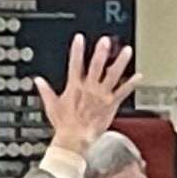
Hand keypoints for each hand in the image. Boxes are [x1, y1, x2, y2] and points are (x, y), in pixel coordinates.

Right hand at [35, 35, 132, 173]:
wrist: (75, 139)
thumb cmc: (64, 125)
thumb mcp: (51, 106)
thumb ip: (46, 91)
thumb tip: (38, 81)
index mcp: (74, 87)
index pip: (75, 64)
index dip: (77, 50)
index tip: (79, 38)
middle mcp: (89, 89)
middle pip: (96, 66)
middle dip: (100, 52)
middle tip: (105, 40)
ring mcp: (101, 96)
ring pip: (112, 75)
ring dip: (120, 62)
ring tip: (127, 51)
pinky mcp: (111, 104)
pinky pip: (123, 92)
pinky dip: (131, 84)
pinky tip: (138, 76)